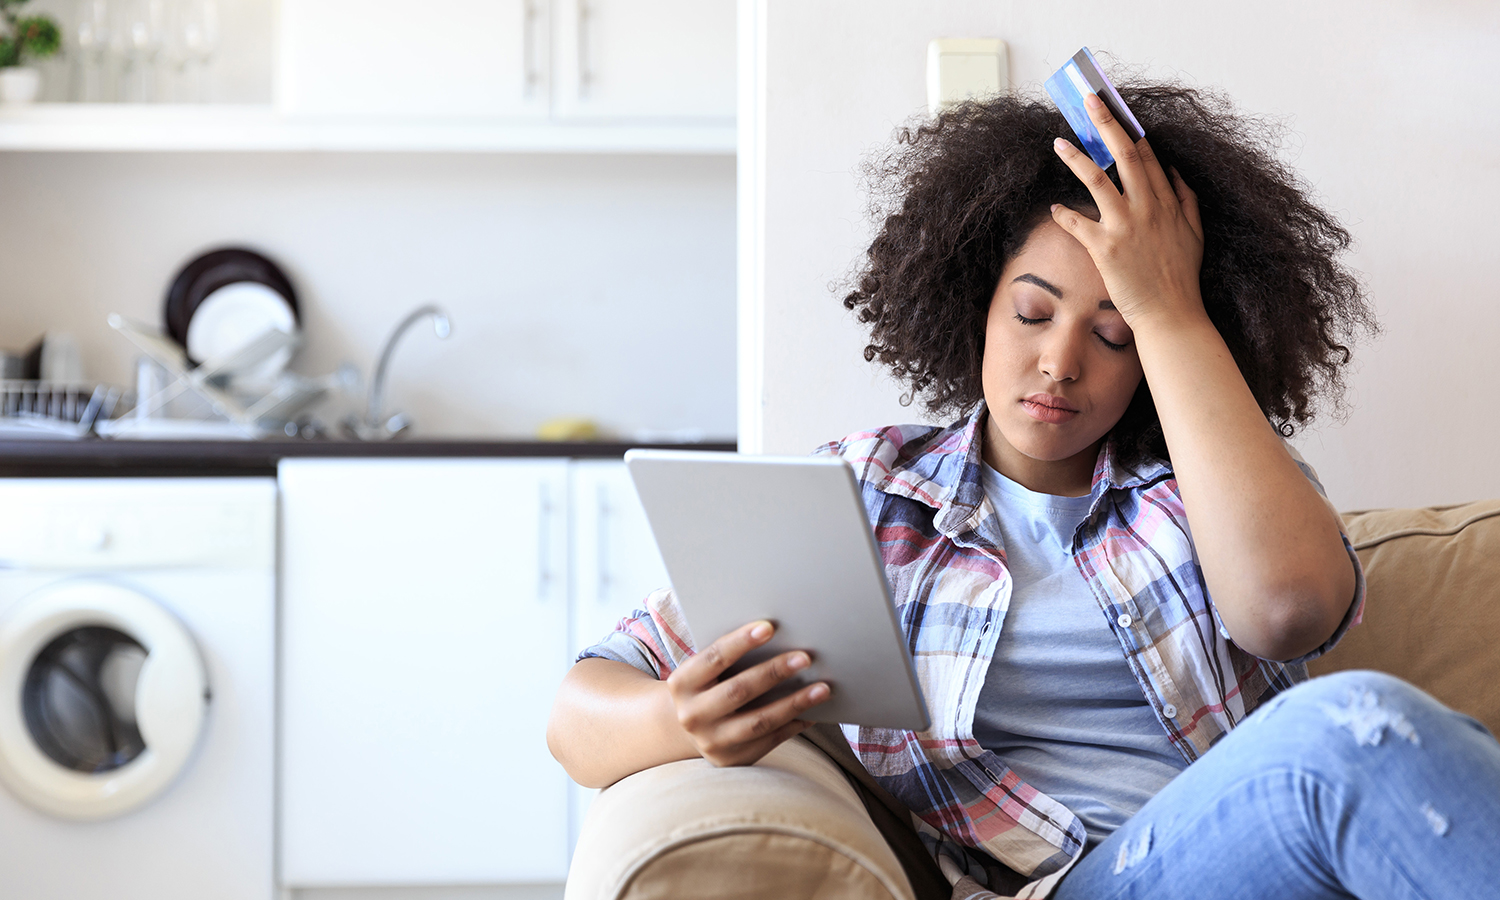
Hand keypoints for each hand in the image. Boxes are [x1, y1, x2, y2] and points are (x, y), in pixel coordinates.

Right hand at [665, 620, 830, 766]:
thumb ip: (731, 656)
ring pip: (759, 720)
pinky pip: (770, 740)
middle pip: (739, 690)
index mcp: (681, 683)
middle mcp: (692, 715)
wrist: (692, 725)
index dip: (741, 641)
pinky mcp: (732, 759)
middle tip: (805, 657)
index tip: (770, 627)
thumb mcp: (707, 670)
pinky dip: (794, 724)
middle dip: (774, 672)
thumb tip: (779, 637)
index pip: (714, 658)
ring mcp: (711, 741)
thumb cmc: (709, 684)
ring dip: (794, 703)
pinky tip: (814, 711)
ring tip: (823, 688)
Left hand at [1050, 92, 1205, 330]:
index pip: (1148, 157)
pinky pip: (1078, 224)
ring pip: (1098, 180)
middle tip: (1089, 101)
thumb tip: (1175, 172)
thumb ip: (1187, 198)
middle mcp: (1147, 208)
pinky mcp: (1105, 249)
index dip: (1130, 131)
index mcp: (1167, 202)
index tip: (1116, 110)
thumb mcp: (1195, 232)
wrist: (1171, 315)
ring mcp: (1126, 227)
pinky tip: (1053, 208)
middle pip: (1125, 154)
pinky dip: (1063, 214)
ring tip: (1059, 142)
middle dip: (1106, 123)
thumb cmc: (1181, 277)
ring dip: (1077, 158)